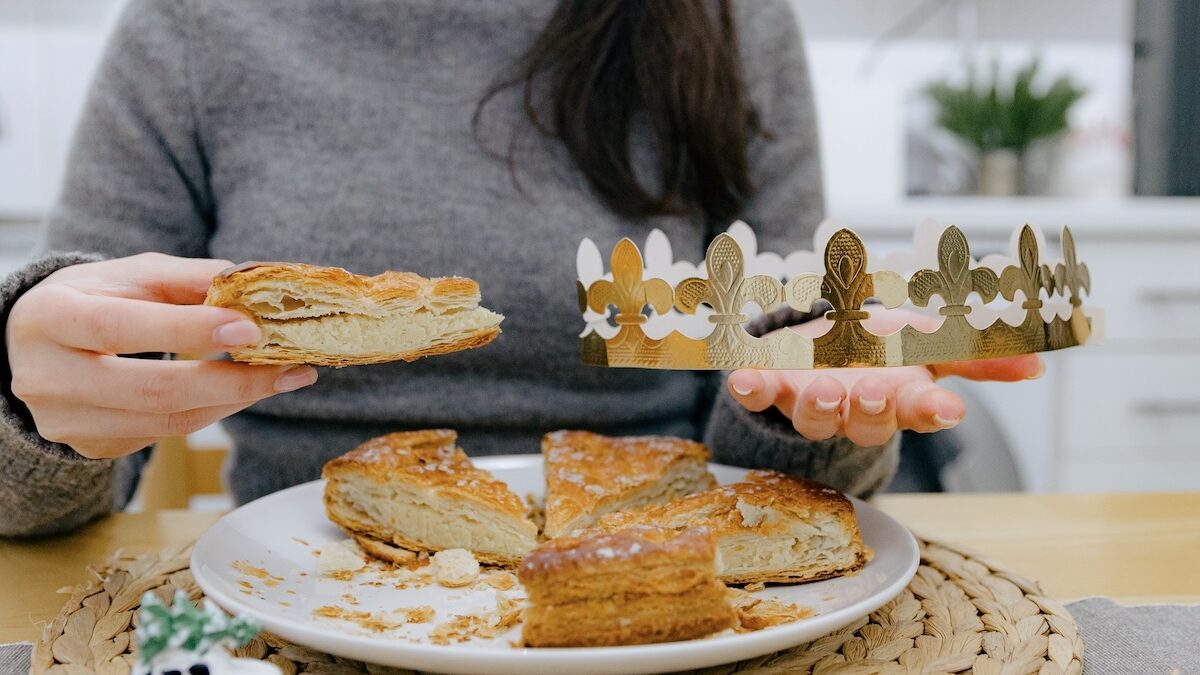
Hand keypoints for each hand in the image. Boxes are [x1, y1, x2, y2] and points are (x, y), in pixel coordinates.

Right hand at [6, 253, 317, 458]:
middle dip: (230, 381)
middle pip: (150, 389)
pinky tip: (241, 392)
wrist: (36, 344)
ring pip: (164, 421)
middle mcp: (47, 376)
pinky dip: (211, 412)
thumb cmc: (92, 299)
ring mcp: (65, 421)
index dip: (186, 330)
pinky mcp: (90, 446)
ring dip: (233, 400)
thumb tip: (244, 281)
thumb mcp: (129, 275)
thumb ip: (185, 278)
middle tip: (290, 369)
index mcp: (51, 317)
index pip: (119, 327)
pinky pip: (163, 436)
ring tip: (282, 378)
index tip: (249, 327)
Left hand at [726, 310, 1042, 446]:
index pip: (922, 411)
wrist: (815, 348)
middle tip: (871, 390)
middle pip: (868, 423)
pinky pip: (760, 397)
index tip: (947, 407)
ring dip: (819, 407)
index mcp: (900, 397)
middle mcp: (857, 408)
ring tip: (821, 389)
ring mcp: (813, 402)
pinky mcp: (773, 388)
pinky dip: (750, 390)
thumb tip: (1037, 363)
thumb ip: (977, 354)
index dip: (933, 410)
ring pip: (817, 419)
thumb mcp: (927, 342)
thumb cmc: (878, 348)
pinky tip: (742, 380)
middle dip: (871, 409)